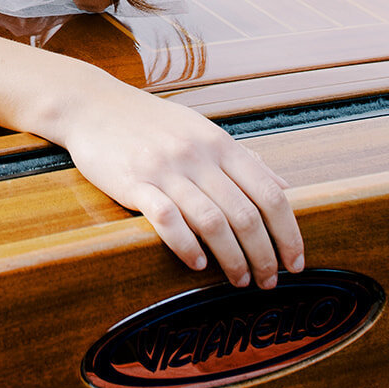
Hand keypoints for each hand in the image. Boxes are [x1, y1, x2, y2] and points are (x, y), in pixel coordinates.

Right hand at [61, 74, 303, 286]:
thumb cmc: (150, 122)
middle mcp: (197, 155)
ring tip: (239, 280)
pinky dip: (187, 247)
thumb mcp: (200, 130)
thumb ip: (241, 158)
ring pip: (212, 222)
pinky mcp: (134, 181)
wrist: (93, 105)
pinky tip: (197, 263)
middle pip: (245, 214)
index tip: (295, 262)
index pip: (268, 192)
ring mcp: (165, 168)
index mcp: (218, 143)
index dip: (288, 232)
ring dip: (232, 259)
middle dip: (264, 256)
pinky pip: (168, 220)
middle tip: (268, 282)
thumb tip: (283, 186)